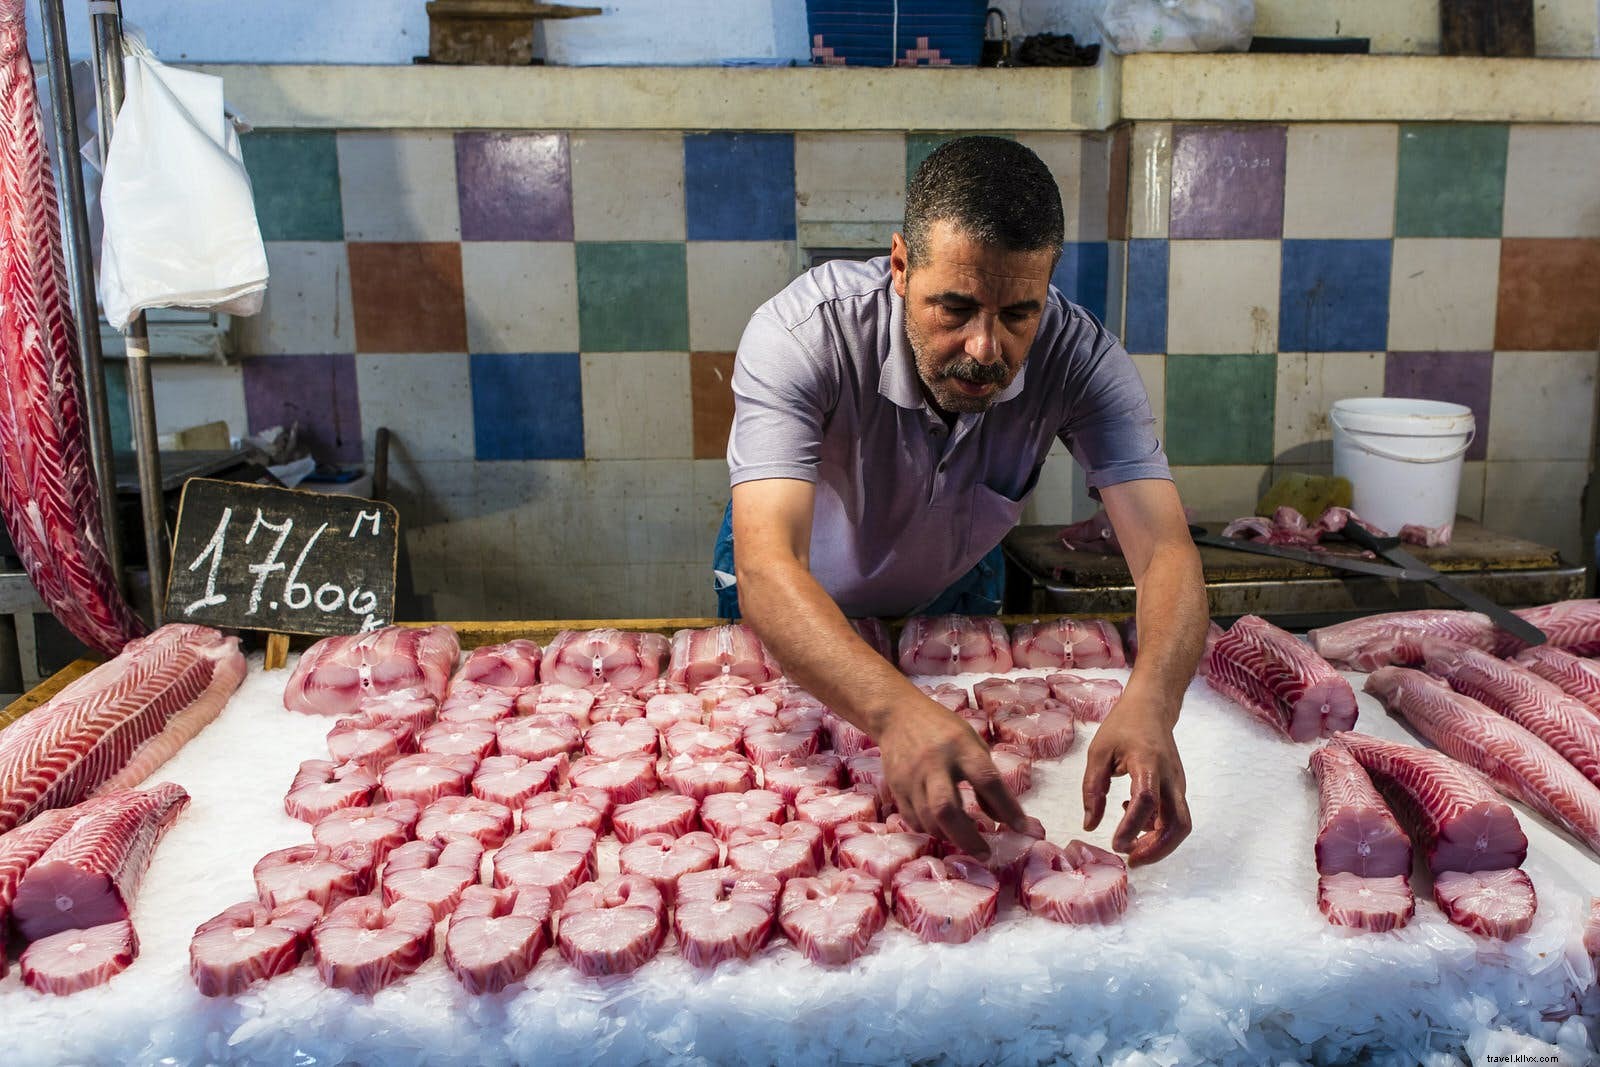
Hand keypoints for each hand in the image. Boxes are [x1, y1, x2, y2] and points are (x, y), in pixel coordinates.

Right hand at [875, 695, 1045, 858]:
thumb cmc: (943, 730)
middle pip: (946, 809)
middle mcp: (934, 763)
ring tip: (966, 840)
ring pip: (928, 820)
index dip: (1006, 807)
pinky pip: (913, 820)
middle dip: (967, 838)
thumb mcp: (972, 742)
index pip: (987, 780)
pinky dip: (931, 830)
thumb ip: (986, 778)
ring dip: (950, 836)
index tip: (1021, 827)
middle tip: (984, 853)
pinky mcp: (896, 787)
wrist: (897, 715)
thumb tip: (1000, 818)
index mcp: (960, 746)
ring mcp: (911, 777)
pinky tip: (943, 829)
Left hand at [1081, 698, 1190, 865]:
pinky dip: (1158, 829)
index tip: (1116, 844)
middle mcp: (1170, 777)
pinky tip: (1134, 820)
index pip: (1146, 800)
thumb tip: (1090, 825)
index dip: (1132, 827)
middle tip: (1132, 860)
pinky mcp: (1177, 789)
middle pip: (1178, 823)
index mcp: (1148, 763)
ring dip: (1159, 844)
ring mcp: (1178, 784)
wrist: (1152, 708)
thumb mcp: (1098, 752)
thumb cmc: (1123, 726)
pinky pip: (1174, 817)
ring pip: (1180, 824)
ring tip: (1131, 848)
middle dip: (1158, 849)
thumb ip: (1092, 788)